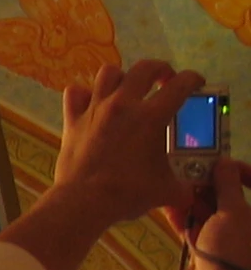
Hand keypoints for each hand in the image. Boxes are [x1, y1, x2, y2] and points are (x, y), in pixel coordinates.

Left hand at [0, 61, 202, 269]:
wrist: (85, 201)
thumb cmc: (129, 193)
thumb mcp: (168, 190)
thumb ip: (183, 185)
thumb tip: (189, 191)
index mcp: (151, 116)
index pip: (180, 85)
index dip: (193, 79)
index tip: (196, 83)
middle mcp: (122, 104)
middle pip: (144, 68)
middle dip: (160, 68)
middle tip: (165, 80)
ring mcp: (94, 109)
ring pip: (108, 73)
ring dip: (122, 77)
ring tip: (128, 90)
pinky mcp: (72, 120)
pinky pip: (75, 93)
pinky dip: (84, 94)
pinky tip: (92, 103)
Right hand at [175, 156, 250, 269]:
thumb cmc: (233, 248)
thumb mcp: (233, 211)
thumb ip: (226, 185)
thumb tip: (223, 161)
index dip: (238, 170)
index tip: (218, 161)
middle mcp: (241, 223)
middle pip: (225, 195)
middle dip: (206, 182)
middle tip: (186, 168)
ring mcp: (221, 236)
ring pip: (205, 209)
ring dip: (190, 197)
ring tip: (170, 182)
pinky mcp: (201, 248)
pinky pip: (190, 226)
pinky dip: (179, 215)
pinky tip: (165, 202)